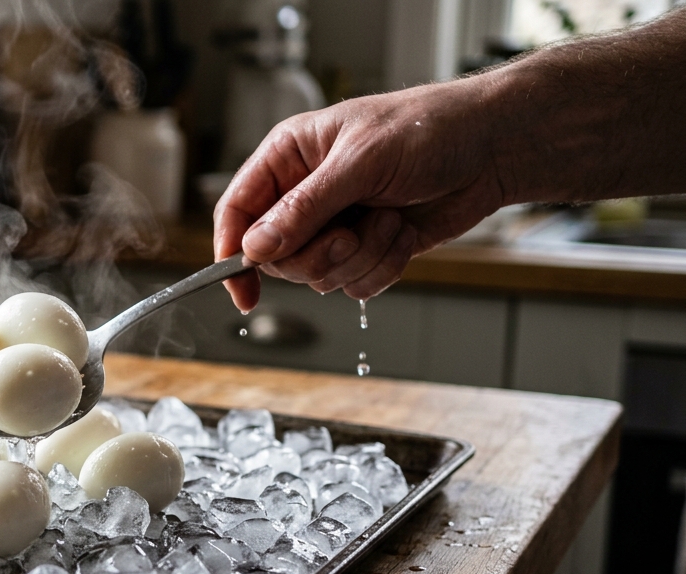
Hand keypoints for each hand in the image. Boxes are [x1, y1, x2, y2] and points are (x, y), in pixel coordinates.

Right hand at [212, 78, 506, 310]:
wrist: (493, 148)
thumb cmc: (428, 130)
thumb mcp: (359, 163)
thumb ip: (303, 209)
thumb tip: (255, 249)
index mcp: (288, 158)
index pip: (238, 212)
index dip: (232, 253)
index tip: (243, 291)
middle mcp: (304, 194)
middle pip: (277, 257)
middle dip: (319, 255)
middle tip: (350, 235)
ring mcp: (336, 224)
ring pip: (318, 276)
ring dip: (360, 258)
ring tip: (389, 221)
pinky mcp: (367, 248)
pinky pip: (354, 285)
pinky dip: (383, 267)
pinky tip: (403, 233)